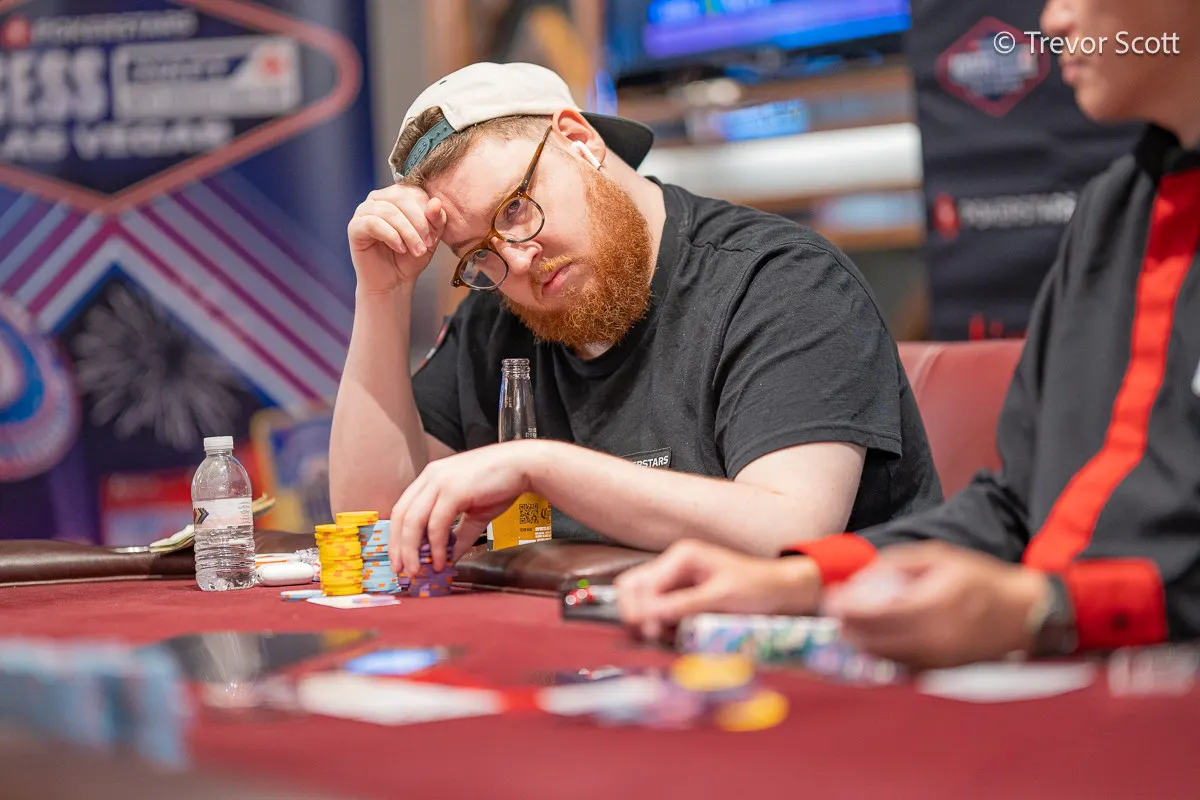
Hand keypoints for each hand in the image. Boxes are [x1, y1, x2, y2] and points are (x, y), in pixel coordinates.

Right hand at [347, 184, 447, 293]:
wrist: (393, 282)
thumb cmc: (410, 258)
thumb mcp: (430, 238)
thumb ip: (436, 219)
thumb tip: (436, 202)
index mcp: (396, 196)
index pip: (414, 192)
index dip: (428, 213)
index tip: (435, 236)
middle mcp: (378, 199)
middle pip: (400, 197)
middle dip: (418, 222)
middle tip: (428, 243)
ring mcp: (364, 211)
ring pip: (388, 211)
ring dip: (407, 232)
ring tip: (417, 250)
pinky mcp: (355, 226)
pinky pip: (372, 223)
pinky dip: (391, 235)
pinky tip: (400, 248)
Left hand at [387, 441, 542, 575]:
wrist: (525, 466)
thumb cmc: (503, 483)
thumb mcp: (475, 512)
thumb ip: (460, 534)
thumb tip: (450, 558)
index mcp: (431, 477)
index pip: (403, 510)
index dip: (397, 537)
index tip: (400, 559)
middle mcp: (431, 476)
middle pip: (401, 517)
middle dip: (399, 548)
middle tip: (402, 571)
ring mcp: (440, 481)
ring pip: (413, 521)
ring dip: (413, 551)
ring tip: (418, 571)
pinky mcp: (453, 490)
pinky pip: (436, 525)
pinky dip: (437, 547)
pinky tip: (442, 561)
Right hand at [615, 539, 822, 639]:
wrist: (783, 593)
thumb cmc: (757, 589)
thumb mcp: (720, 598)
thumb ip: (683, 606)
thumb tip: (646, 618)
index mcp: (682, 557)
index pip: (640, 584)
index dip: (638, 609)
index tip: (648, 632)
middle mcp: (675, 567)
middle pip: (634, 590)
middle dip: (637, 614)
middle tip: (653, 636)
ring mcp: (678, 583)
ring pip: (644, 604)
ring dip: (650, 622)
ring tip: (667, 636)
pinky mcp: (684, 599)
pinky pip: (661, 613)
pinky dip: (663, 626)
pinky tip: (677, 634)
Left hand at [824, 541, 1049, 669]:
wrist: (1023, 613)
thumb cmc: (979, 579)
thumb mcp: (939, 557)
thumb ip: (898, 563)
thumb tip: (863, 575)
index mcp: (932, 604)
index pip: (877, 613)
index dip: (849, 608)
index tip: (831, 599)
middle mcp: (934, 636)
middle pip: (876, 639)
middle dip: (848, 627)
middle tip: (832, 614)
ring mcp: (938, 658)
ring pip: (885, 657)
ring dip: (861, 644)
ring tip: (844, 628)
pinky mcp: (942, 670)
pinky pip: (902, 666)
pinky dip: (882, 655)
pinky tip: (871, 643)